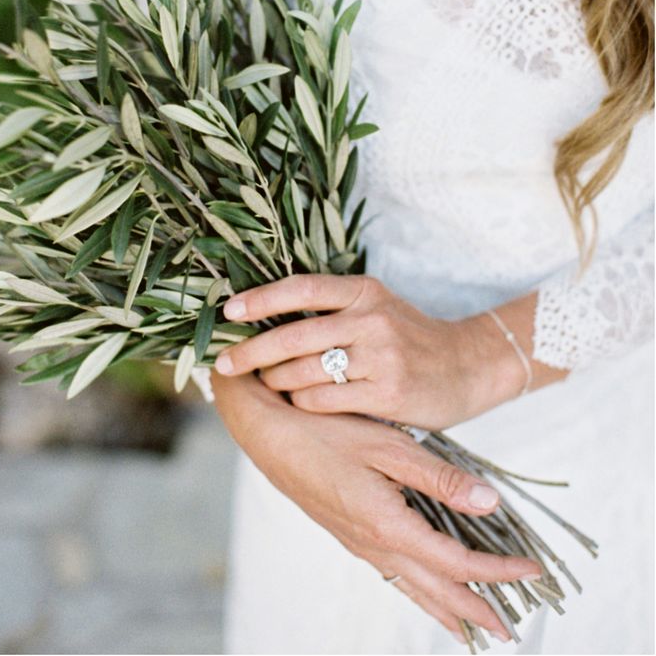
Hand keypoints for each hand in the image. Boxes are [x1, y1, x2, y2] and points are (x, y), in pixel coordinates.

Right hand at [213, 370, 540, 642]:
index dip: (497, 570)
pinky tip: (421, 586)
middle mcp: (373, 544)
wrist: (264, 430)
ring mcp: (356, 542)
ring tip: (471, 626)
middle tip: (510, 630)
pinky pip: (392, 574)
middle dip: (475, 610)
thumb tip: (491, 502)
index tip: (532, 570)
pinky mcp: (346, 532)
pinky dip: (418, 589)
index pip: (456, 563)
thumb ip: (440, 477)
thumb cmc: (324, 429)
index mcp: (387, 525)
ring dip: (446, 607)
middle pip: (436, 590)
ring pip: (412, 587)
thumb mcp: (386, 445)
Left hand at [215, 274, 517, 428]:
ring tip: (265, 383)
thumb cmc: (409, 337)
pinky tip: (299, 403)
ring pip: (304, 371)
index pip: (302, 288)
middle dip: (251, 351)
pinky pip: (325, 399)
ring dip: (276, 381)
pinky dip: (303, 403)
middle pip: (294, 335)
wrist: (468, 366)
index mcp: (364, 291)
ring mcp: (381, 356)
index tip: (227, 311)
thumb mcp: (376, 307)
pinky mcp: (388, 392)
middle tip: (224, 363)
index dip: (261, 298)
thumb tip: (264, 314)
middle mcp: (371, 319)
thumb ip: (332, 308)